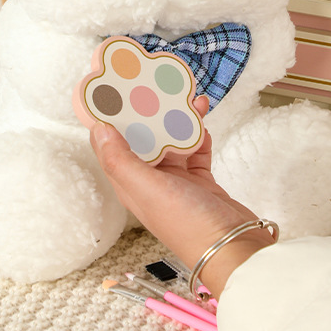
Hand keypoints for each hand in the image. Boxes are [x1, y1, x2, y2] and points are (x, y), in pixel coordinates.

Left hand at [90, 97, 274, 297]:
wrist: (233, 247)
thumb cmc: (188, 224)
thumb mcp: (147, 189)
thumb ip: (121, 160)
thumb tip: (97, 128)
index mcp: (131, 184)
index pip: (111, 145)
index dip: (108, 117)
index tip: (111, 88)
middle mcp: (150, 181)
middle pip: (142, 138)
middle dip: (146, 110)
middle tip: (152, 83)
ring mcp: (177, 180)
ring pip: (171, 139)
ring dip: (176, 117)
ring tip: (185, 95)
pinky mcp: (201, 179)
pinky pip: (196, 147)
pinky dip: (198, 131)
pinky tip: (202, 117)